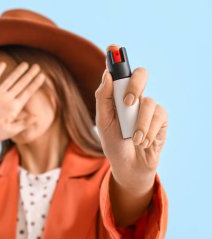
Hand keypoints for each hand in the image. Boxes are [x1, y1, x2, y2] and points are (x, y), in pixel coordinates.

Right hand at [0, 61, 45, 145]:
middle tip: (37, 66)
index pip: (27, 93)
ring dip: (17, 72)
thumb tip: (37, 118)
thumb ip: (23, 123)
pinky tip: (3, 64)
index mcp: (14, 108)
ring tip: (25, 64)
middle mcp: (6, 99)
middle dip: (29, 75)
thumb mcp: (10, 131)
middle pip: (21, 84)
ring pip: (9, 80)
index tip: (43, 76)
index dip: (35, 84)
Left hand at [95, 45, 167, 192]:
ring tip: (134, 138)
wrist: (128, 166)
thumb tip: (107, 75)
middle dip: (135, 85)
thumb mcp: (103, 123)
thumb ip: (103, 99)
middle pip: (141, 75)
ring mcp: (148, 107)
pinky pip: (158, 116)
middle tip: (128, 102)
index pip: (119, 72)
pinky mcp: (161, 119)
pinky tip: (143, 142)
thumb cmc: (113, 143)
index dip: (116, 58)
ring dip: (139, 124)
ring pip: (148, 102)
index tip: (112, 47)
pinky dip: (149, 131)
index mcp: (117, 95)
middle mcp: (134, 97)